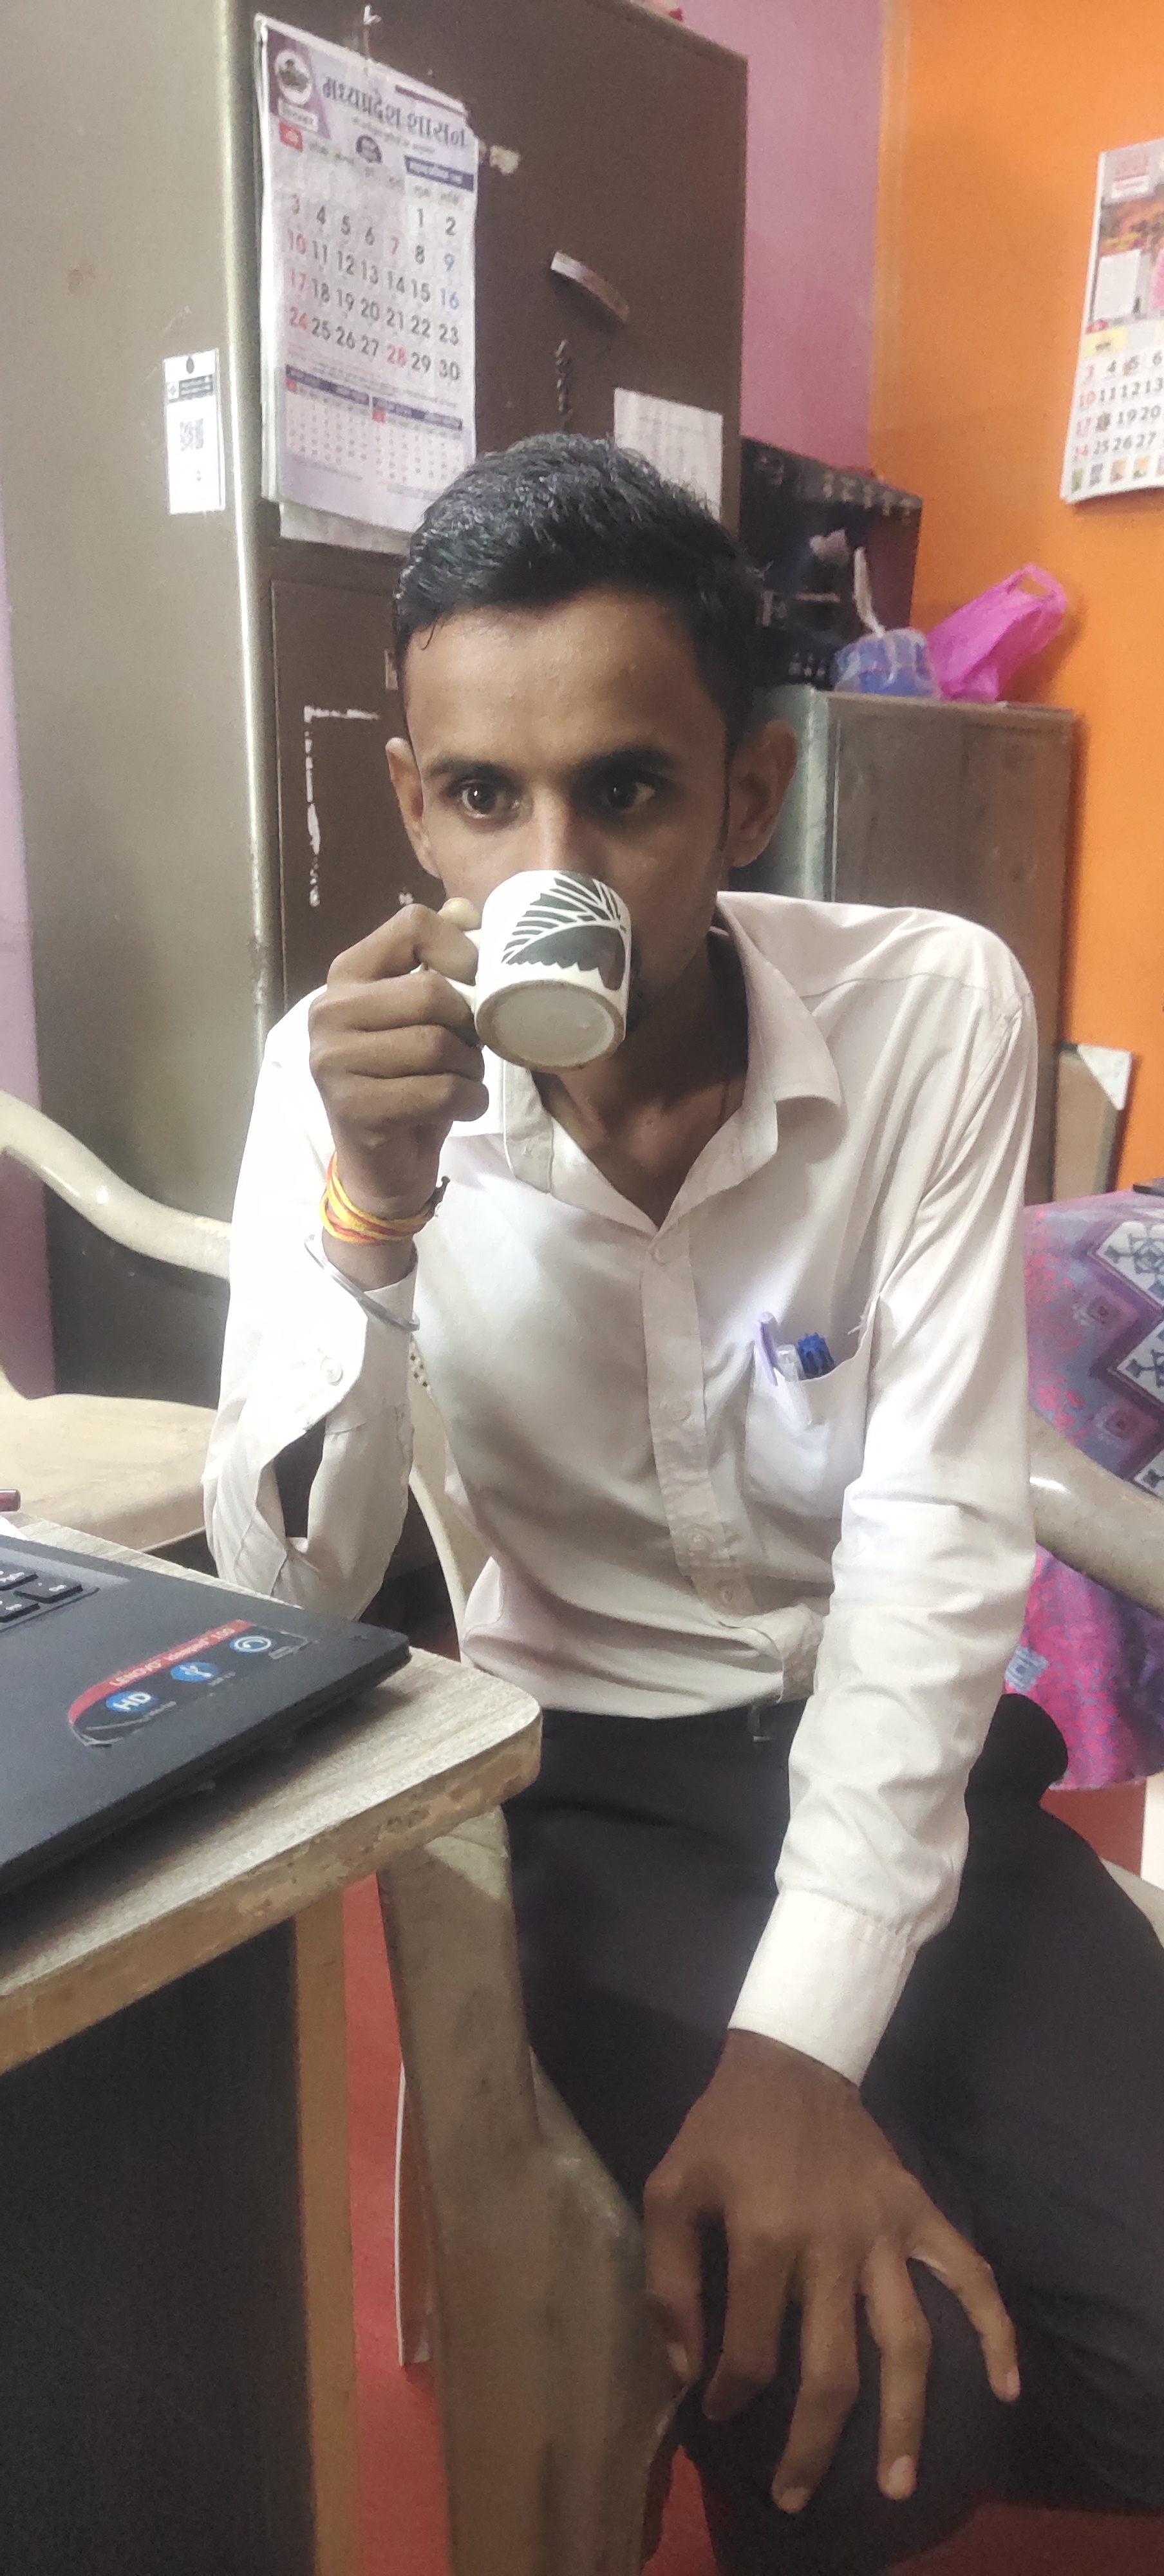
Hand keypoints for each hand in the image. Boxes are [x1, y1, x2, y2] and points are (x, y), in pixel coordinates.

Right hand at [308, 900, 485, 1280]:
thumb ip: (438, 959)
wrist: (382, 1165)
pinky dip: (469, 1102)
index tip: (476, 986)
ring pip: (439, 1045)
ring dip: (471, 1069)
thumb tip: (467, 909)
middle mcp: (329, 1012)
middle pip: (432, 992)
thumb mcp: (423, 1016)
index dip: (461, 951)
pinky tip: (460, 1108)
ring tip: (462, 1081)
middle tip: (469, 1051)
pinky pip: (439, 1091)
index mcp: (347, 975)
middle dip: (468, 1027)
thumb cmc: (409, 1080)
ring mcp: (334, 1062)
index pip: (413, 925)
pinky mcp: (354, 1108)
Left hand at [644, 2030, 1018, 2516]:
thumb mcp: (671, 2191)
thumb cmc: (724, 2132)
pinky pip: (968, 2275)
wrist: (789, 2061)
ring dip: (904, 2418)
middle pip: (832, 2368)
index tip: (718, 2412)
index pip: (750, 2349)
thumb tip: (686, 2370)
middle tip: (796, 2496)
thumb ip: (669, 2280)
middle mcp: (832, 2244)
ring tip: (898, 2483)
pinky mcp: (920, 2212)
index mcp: (764, 2237)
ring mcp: (885, 2232)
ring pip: (906, 2341)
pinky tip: (1006, 2385)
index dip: (729, 2393)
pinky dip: (994, 2329)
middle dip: (812, 2443)